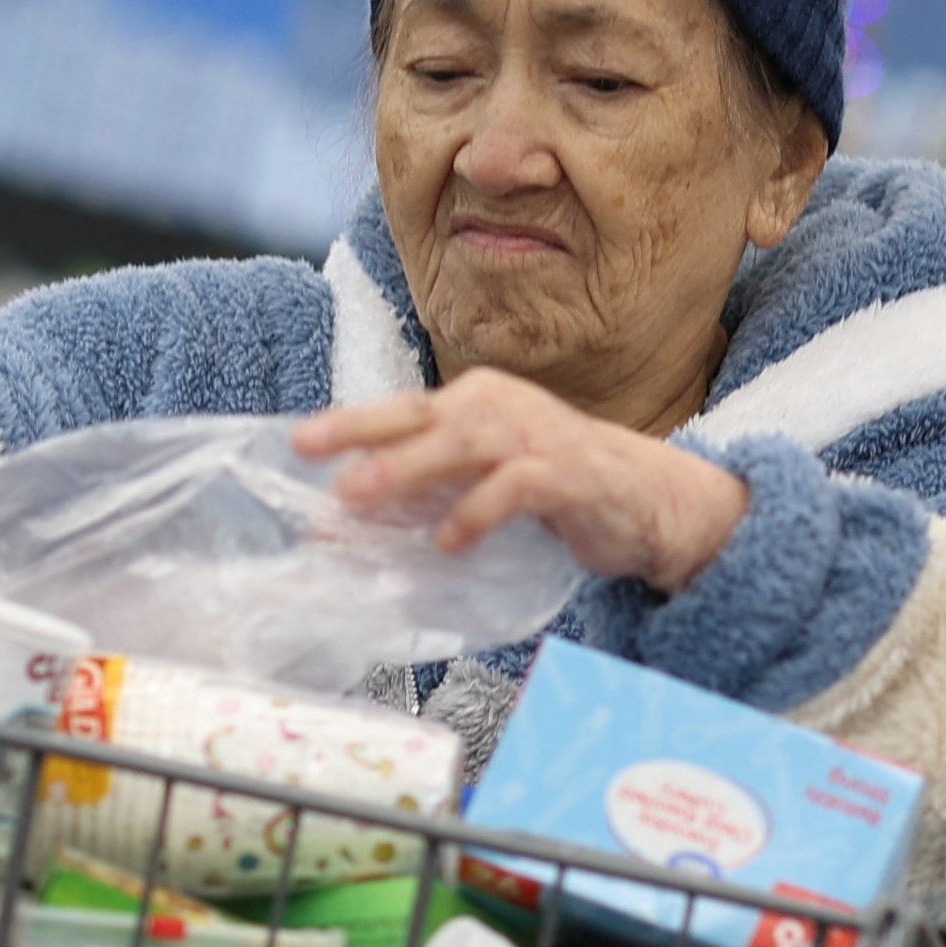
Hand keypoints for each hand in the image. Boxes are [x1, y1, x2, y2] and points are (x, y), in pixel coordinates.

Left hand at [293, 370, 750, 590]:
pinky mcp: (568, 475)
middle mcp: (499, 408)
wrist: (647, 500)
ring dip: (407, 468)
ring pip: (462, 444)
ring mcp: (536, 437)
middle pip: (421, 415)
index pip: (400, 410)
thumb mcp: (478, 483)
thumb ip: (422, 492)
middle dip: (363, 432)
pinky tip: (449, 543)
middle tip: (312, 453)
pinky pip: (515, 488)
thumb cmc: (553, 487)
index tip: (298, 441)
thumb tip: (345, 519)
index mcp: (473, 402)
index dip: (349, 424)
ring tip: (360, 495)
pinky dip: (477, 513)